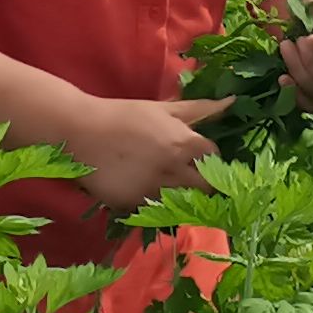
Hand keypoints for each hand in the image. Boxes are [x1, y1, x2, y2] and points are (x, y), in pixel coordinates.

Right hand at [58, 90, 227, 212]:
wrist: (80, 132)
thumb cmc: (125, 116)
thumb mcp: (164, 110)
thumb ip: (200, 109)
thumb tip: (232, 101)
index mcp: (184, 143)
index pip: (214, 159)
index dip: (210, 159)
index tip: (201, 160)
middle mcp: (174, 169)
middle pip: (206, 188)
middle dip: (203, 184)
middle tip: (190, 179)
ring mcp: (154, 190)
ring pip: (181, 202)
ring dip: (178, 196)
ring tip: (163, 184)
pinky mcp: (134, 205)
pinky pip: (154, 211)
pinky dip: (154, 204)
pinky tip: (143, 190)